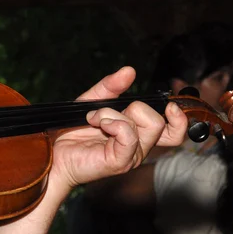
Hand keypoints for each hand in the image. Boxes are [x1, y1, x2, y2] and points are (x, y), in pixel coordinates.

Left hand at [50, 67, 188, 190]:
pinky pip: (129, 135)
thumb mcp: (92, 101)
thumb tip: (129, 70)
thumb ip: (111, 87)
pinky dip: (113, 122)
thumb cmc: (72, 131)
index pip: (175, 130)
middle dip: (134, 107)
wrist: (53, 152)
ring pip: (148, 125)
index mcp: (139, 133)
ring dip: (115, 113)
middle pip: (160, 122)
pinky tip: (98, 124)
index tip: (169, 104)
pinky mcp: (120, 162)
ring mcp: (131, 156)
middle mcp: (139, 146)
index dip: (179, 116)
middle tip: (105, 113)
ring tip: (95, 119)